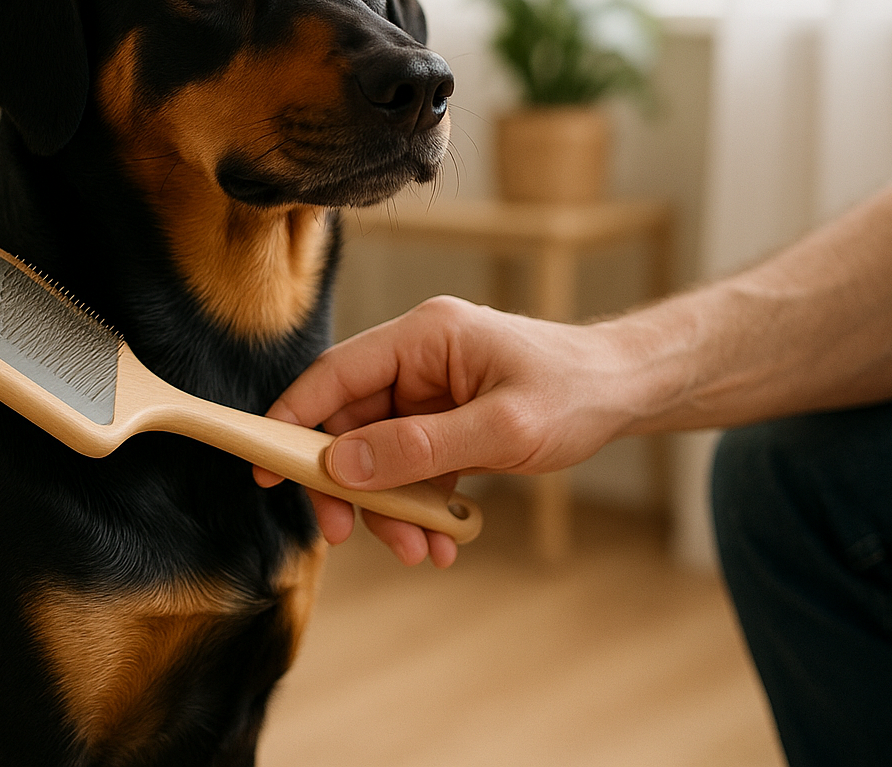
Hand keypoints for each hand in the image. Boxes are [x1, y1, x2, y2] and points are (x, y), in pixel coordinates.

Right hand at [256, 295, 640, 566]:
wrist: (626, 393)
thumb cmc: (573, 393)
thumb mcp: (501, 428)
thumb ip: (419, 447)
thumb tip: (342, 465)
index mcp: (423, 338)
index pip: (334, 375)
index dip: (292, 420)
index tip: (265, 468)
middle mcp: (417, 360)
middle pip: (350, 424)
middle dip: (349, 487)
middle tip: (344, 536)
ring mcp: (429, 392)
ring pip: (378, 455)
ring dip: (390, 509)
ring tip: (420, 553)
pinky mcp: (444, 423)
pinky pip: (411, 468)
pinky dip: (419, 509)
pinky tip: (443, 544)